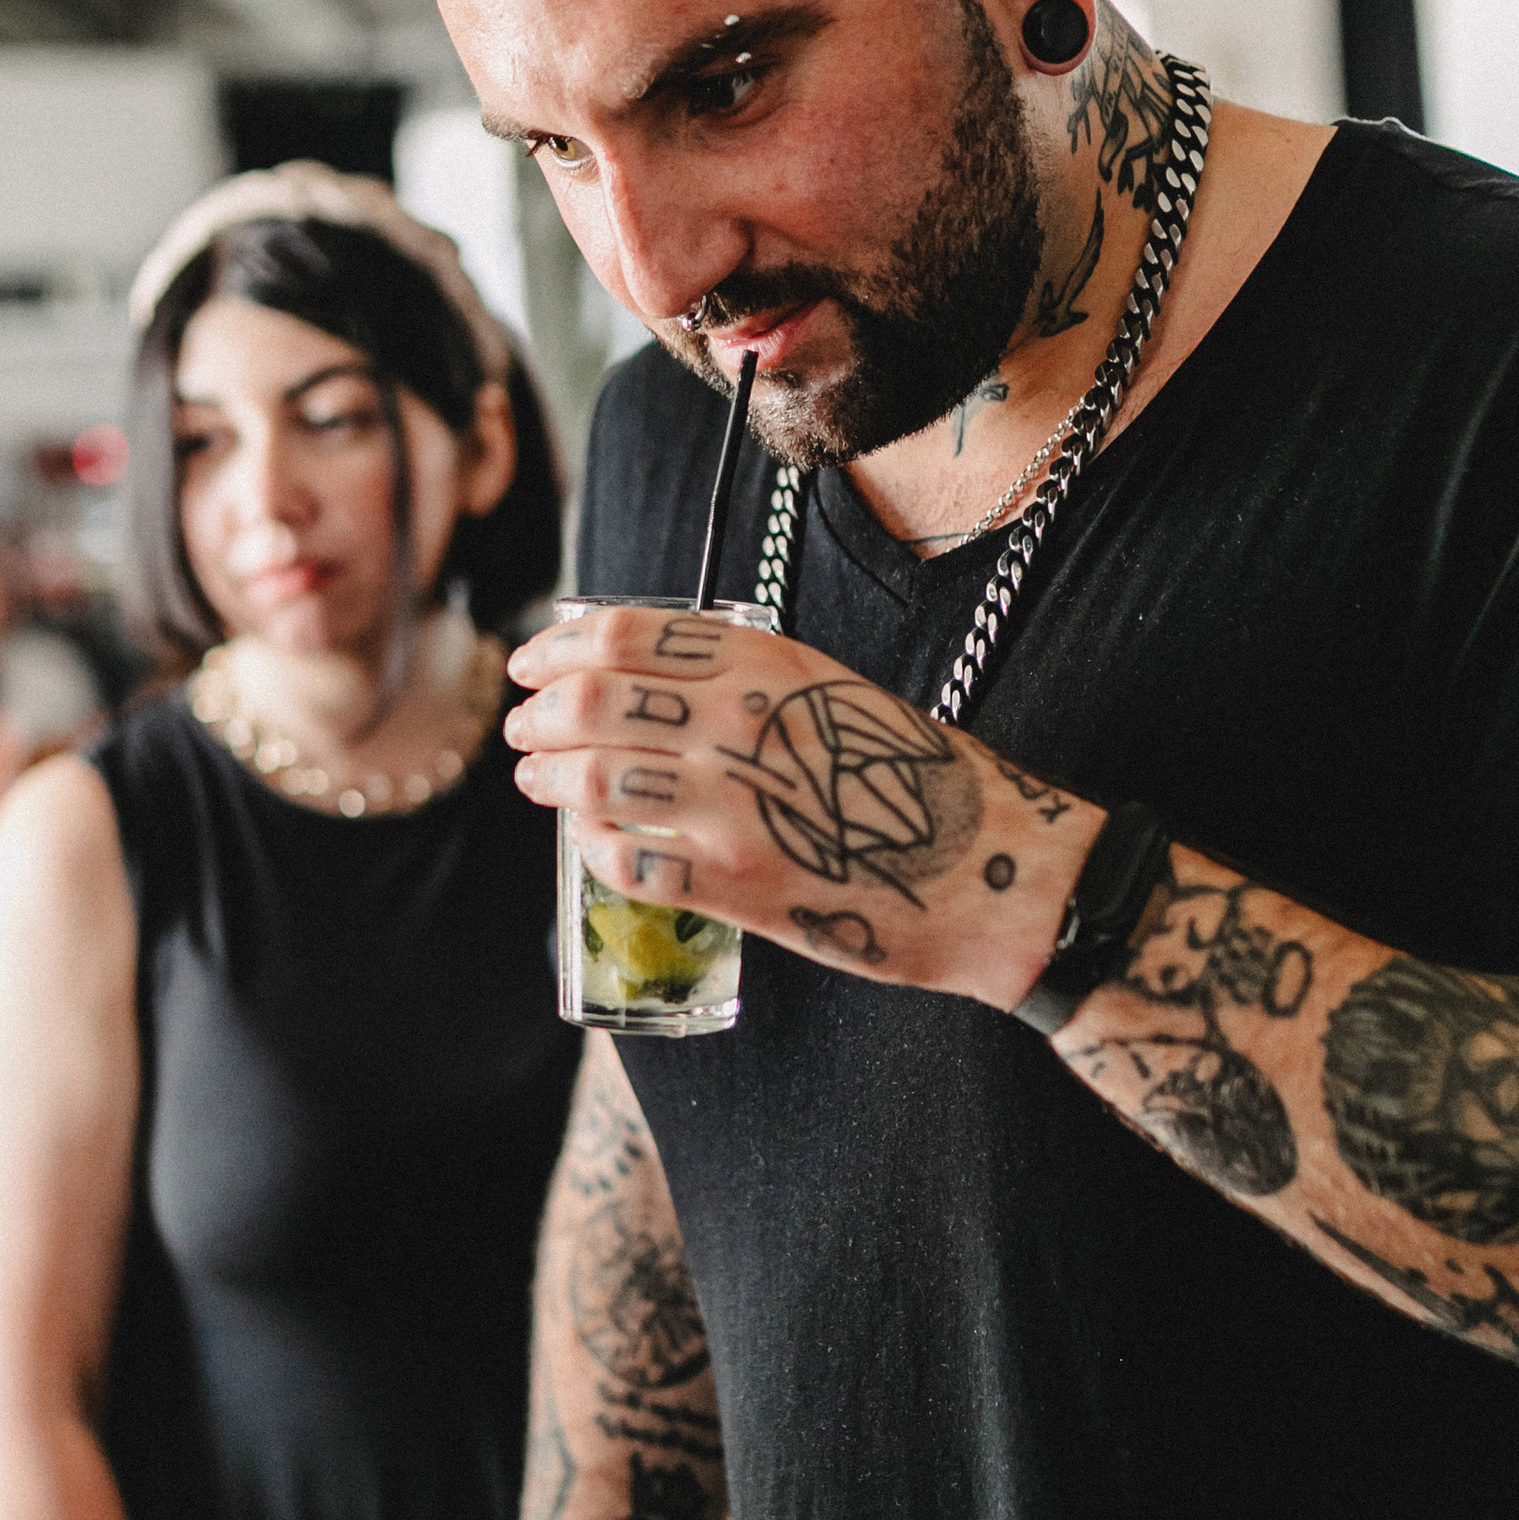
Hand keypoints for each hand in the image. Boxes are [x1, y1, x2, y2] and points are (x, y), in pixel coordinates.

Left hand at [506, 606, 1095, 1007]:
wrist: (995, 870)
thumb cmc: (918, 781)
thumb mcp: (834, 691)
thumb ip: (748, 679)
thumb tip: (652, 681)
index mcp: (766, 661)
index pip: (622, 636)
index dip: (557, 648)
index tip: (532, 662)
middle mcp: (741, 721)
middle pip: (590, 703)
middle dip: (538, 716)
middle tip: (523, 729)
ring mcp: (735, 804)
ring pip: (593, 782)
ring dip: (550, 781)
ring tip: (539, 783)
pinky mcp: (737, 883)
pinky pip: (626, 861)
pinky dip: (594, 850)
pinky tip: (594, 846)